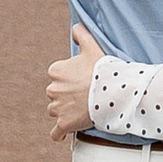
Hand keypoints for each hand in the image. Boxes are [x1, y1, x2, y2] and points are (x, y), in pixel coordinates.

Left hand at [47, 23, 103, 141]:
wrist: (110, 92)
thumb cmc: (101, 70)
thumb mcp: (91, 46)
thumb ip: (81, 33)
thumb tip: (75, 27)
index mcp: (55, 71)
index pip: (57, 76)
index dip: (70, 79)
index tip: (82, 81)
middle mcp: (51, 89)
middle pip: (56, 94)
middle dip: (67, 96)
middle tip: (85, 95)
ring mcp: (57, 108)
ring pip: (56, 111)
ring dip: (65, 112)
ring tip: (81, 110)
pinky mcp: (63, 123)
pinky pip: (55, 132)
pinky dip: (58, 133)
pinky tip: (61, 134)